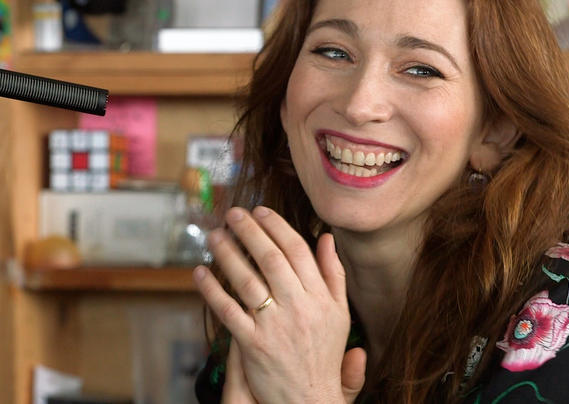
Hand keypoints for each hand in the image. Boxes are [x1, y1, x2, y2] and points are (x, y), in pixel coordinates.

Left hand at [194, 206, 365, 402]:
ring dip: (228, 254)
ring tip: (214, 235)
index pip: (298, 251)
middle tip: (232, 214)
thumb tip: (326, 237)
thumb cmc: (324, 352)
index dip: (277, 227)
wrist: (310, 398)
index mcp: (321, 297)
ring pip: (247, 281)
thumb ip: (333, 274)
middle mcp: (299, 307)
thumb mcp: (339, 312)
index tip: (261, 211)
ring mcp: (275, 326)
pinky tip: (200, 273)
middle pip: (271, 259)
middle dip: (250, 231)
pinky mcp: (253, 345)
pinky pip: (228, 312)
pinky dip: (212, 291)